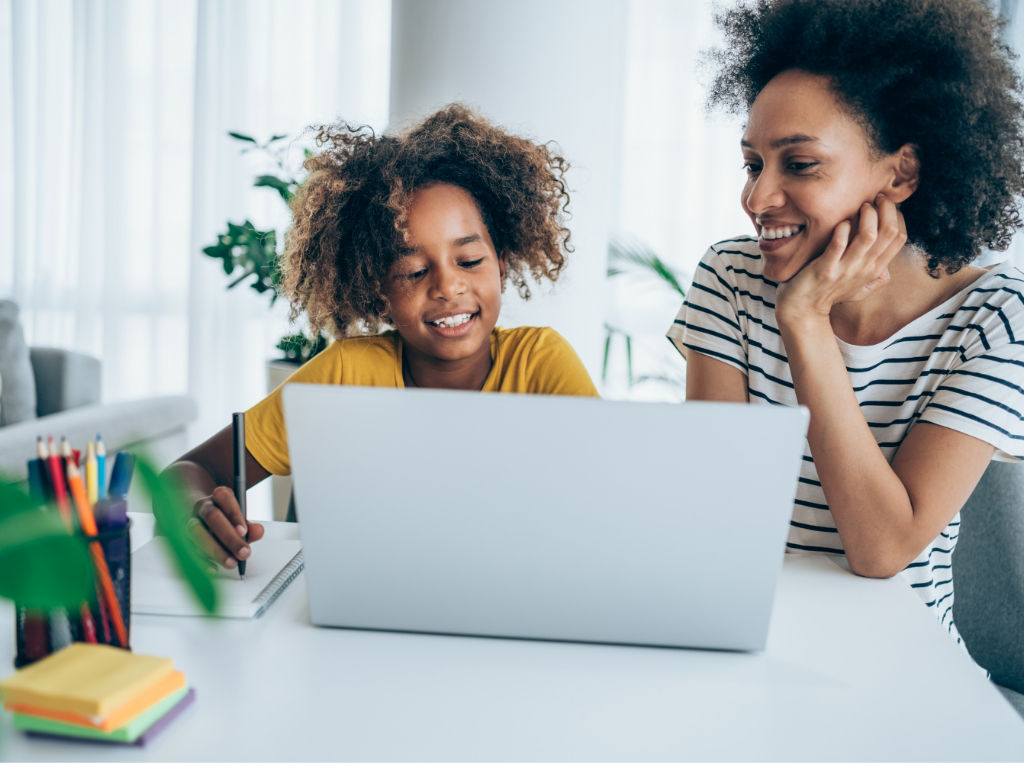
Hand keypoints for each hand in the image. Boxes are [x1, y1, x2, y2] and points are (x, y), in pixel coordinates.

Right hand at [189, 486, 264, 568]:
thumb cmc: (224, 518)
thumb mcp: (239, 519)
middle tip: (244, 553)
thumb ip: (250, 526)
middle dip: (229, 537)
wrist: (200, 516)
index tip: (244, 532)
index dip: (234, 515)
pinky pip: (188, 547)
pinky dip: (201, 559)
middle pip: (212, 516)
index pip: (225, 498)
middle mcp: (202, 506)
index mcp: (218, 496)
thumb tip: (258, 532)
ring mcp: (189, 521)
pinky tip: (213, 568)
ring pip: (196, 532)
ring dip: (215, 550)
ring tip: (231, 563)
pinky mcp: (182, 537)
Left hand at [776, 193, 906, 324]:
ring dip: (867, 215)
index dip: (897, 216)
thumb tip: (888, 271)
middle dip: (886, 209)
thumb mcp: (858, 290)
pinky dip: (841, 229)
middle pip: (889, 232)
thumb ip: (875, 280)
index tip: (886, 204)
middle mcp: (864, 269)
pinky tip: (840, 223)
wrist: (802, 310)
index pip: (899, 238)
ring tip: (861, 207)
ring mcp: (845, 269)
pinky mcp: (824, 269)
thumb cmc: (829, 295)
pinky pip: (838, 244)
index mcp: (875, 270)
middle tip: (875, 198)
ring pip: (868, 235)